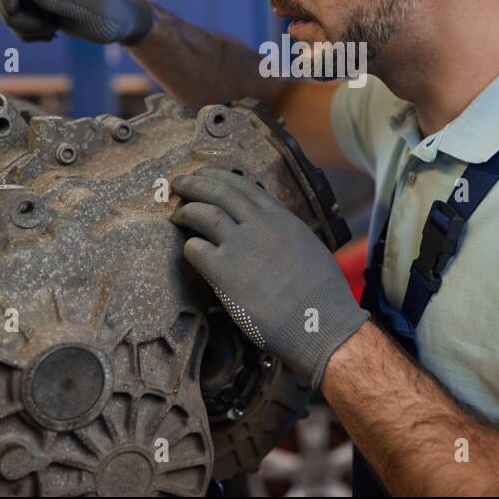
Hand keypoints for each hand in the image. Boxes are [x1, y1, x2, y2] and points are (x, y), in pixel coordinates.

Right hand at [0, 0, 154, 44]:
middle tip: (44, 29)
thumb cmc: (109, 14)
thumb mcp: (88, 9)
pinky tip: (51, 36)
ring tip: (52, 32)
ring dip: (24, 30)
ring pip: (10, 13)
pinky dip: (30, 35)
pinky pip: (20, 25)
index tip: (14, 8)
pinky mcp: (41, 13)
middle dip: (14, 18)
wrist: (121, 24)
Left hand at [170, 169, 368, 388]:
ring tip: (177, 214)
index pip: (243, 186)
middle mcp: (260, 224)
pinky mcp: (224, 271)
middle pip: (219, 192)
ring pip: (203, 214)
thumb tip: (274, 236)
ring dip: (186, 211)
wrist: (319, 321)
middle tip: (181, 183)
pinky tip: (189, 251)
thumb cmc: (322, 295)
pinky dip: (189, 247)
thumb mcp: (308, 248)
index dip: (220, 178)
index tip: (206, 176)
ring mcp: (240, 245)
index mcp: (281, 218)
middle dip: (196, 184)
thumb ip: (286, 235)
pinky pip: (195, 249)